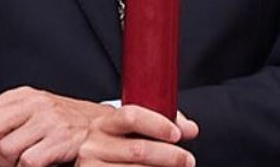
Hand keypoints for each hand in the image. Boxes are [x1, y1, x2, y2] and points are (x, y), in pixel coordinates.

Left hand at [0, 86, 112, 165]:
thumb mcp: (38, 110)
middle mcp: (35, 104)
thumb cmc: (68, 123)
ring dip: (6, 166)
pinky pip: (28, 162)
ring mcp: (49, 121)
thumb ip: (12, 115)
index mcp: (24, 95)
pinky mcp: (61, 140)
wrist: (105, 128)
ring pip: (7, 148)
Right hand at [76, 104, 198, 166]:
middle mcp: (93, 146)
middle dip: (170, 156)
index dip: (157, 124)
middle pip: (138, 149)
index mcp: (103, 124)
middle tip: (188, 160)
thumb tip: (190, 129)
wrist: (89, 162)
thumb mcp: (129, 132)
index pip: (131, 116)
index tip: (177, 134)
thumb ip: (159, 124)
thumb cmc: (114, 147)